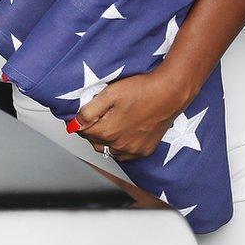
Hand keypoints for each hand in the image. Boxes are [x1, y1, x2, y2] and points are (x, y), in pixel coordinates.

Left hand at [74, 69, 189, 160]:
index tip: (84, 113)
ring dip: (106, 140)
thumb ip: (89, 111)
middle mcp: (120, 145)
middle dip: (92, 130)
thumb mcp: (109, 94)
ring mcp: (133, 150)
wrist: (169, 92)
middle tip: (98, 116)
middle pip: (95, 142)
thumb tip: (75, 123)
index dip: (81, 121)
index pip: (83, 132)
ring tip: (111, 123)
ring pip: (109, 150)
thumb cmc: (141, 90)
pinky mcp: (145, 150)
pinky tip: (124, 132)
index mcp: (108, 131)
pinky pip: (126, 154)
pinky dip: (121, 146)